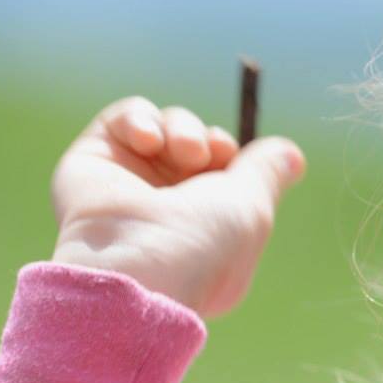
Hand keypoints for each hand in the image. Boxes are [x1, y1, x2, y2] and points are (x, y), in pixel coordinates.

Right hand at [48, 95, 306, 318]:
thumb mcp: (253, 208)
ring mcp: (128, 187)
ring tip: (181, 149)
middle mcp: (165, 209)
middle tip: (203, 154)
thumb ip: (267, 172)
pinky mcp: (92, 165)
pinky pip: (122, 120)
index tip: (230, 155)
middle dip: (206, 138)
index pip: (223, 175)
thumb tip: (291, 154)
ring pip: (163, 127)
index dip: (230, 153)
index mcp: (204, 230)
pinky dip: (138, 118)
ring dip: (180, 127)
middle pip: (195, 145)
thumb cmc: (201, 245)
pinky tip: (146, 139)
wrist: (133, 264)